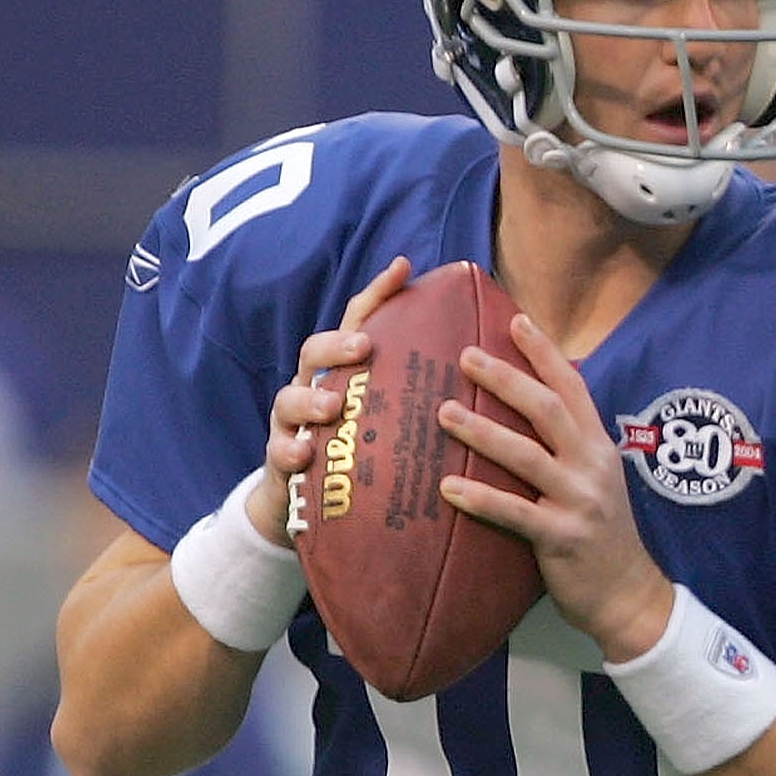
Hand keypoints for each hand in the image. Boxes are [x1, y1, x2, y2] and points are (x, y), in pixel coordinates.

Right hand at [255, 257, 412, 547]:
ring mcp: (294, 424)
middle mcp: (316, 389)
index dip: (378, 294)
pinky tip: (303, 454)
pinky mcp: (282, 463)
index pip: (360, 324)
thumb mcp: (399, 419)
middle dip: (337, 344)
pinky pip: (279, 453)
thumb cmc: (368, 453)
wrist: (315, 508)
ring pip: (289, 400)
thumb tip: (496, 369)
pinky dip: (289, 451)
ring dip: (309, 401)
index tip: (404, 267)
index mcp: (348, 373)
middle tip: (363, 347)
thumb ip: (431, 393)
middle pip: (315, 352)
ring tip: (332, 407)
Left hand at [436, 312, 675, 661]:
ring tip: (443, 412)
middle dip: (506, 379)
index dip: (545, 353)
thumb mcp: (595, 481)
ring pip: (527, 455)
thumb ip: (568, 447)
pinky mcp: (562, 537)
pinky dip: (481, 499)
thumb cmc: (602, 536)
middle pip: (548, 410)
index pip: (573, 388)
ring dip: (483, 431)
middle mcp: (593, 466)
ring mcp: (580, 501)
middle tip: (465, 355)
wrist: (629, 595)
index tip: (516, 320)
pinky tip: (447, 489)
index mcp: (599, 447)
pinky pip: (515, 513)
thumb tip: (526, 413)